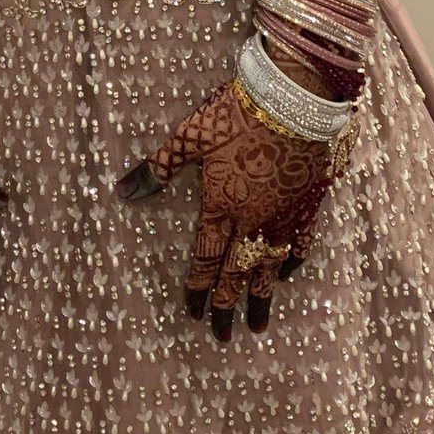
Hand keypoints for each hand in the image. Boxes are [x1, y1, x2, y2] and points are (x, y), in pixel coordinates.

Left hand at [115, 78, 345, 341]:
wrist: (296, 97)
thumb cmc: (238, 112)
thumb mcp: (191, 136)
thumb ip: (159, 168)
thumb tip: (124, 192)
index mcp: (221, 206)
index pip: (205, 259)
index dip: (198, 288)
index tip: (194, 314)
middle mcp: (253, 219)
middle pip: (237, 273)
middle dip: (227, 306)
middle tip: (224, 336)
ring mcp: (284, 214)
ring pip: (270, 266)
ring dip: (261, 297)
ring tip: (258, 324)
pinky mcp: (308, 203)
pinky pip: (300, 242)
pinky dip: (292, 261)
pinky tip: (288, 274)